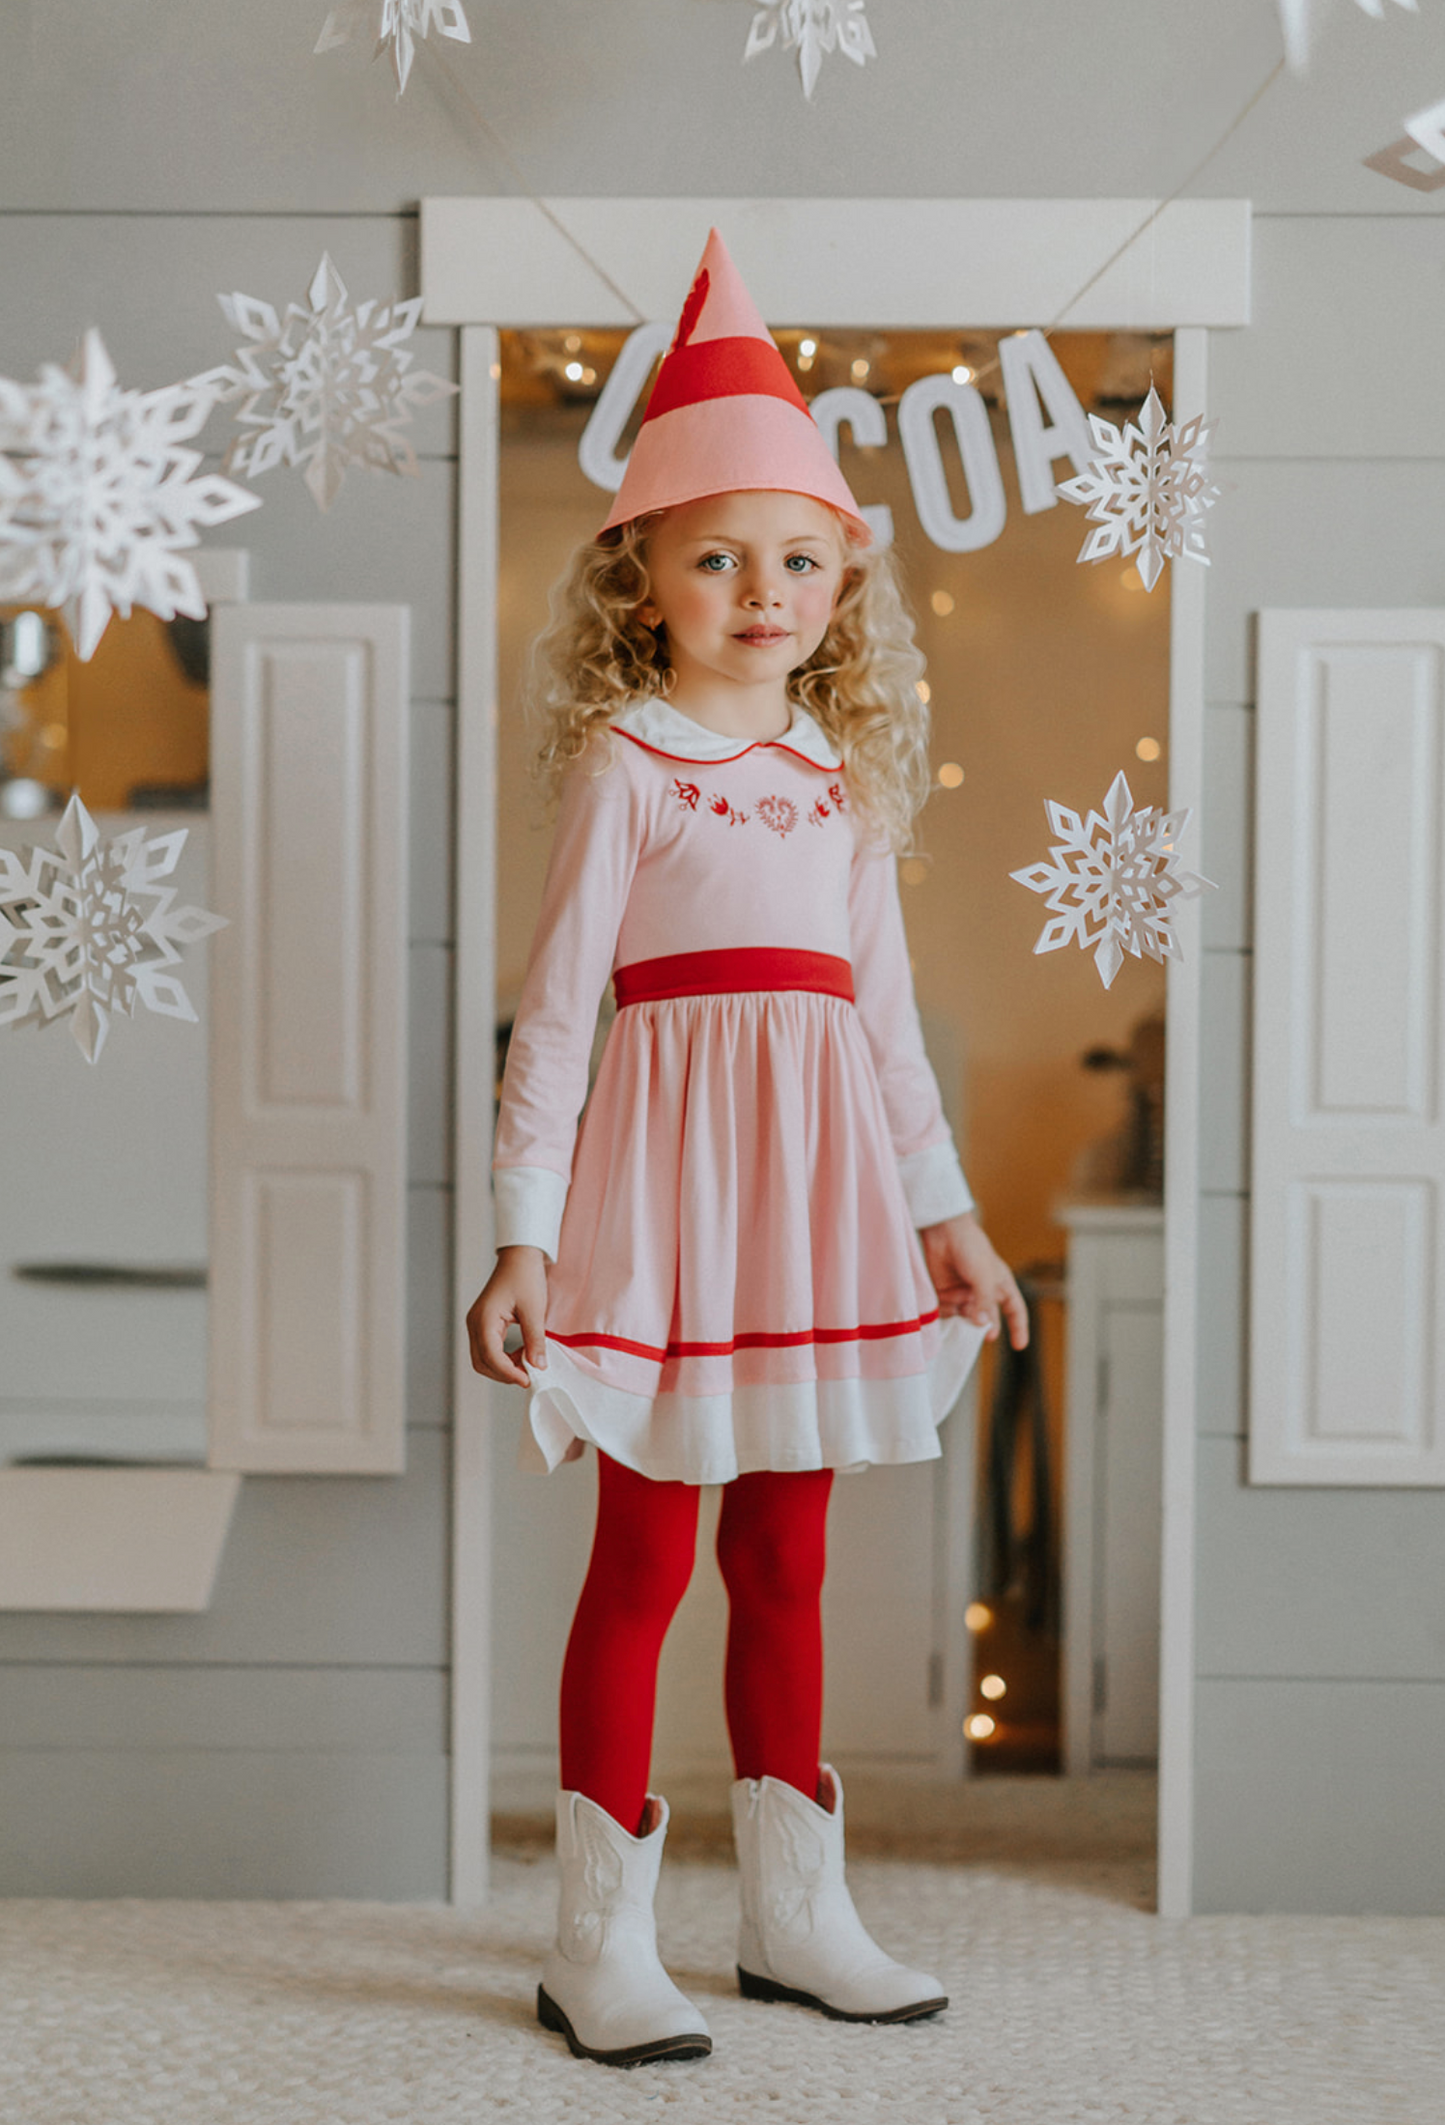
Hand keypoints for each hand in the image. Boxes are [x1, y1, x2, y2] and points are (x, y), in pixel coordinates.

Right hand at [466, 1246, 549, 1386]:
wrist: (520, 1256)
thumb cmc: (525, 1276)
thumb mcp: (534, 1309)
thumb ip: (535, 1339)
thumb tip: (538, 1366)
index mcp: (484, 1319)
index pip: (491, 1356)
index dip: (508, 1373)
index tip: (528, 1380)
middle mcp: (475, 1324)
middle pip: (482, 1363)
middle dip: (504, 1374)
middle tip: (529, 1376)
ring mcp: (477, 1324)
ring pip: (484, 1359)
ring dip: (504, 1367)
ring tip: (528, 1363)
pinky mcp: (484, 1324)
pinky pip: (489, 1349)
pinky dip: (504, 1357)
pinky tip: (522, 1353)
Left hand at [919, 1212, 1028, 1349]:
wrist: (943, 1233)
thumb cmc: (971, 1249)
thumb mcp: (984, 1276)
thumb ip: (985, 1302)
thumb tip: (982, 1325)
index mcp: (1000, 1285)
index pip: (1015, 1311)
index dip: (1018, 1328)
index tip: (1020, 1346)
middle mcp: (983, 1292)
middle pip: (988, 1320)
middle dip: (984, 1328)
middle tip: (981, 1335)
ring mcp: (964, 1294)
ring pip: (965, 1319)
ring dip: (962, 1319)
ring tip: (960, 1305)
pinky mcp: (945, 1293)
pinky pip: (947, 1312)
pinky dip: (946, 1312)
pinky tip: (944, 1301)